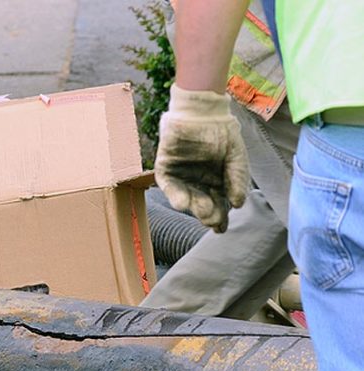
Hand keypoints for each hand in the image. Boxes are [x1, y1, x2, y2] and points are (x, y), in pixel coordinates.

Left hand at [154, 84, 248, 232]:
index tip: (222, 227)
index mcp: (215, 182)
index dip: (220, 217)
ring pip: (186, 198)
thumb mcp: (235, 155)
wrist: (202, 109)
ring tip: (203, 212)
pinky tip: (183, 203)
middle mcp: (197, 183)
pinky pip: (168, 185)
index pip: (218, 205)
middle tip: (214, 221)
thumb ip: (237, 177)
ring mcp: (181, 176)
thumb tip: (239, 204)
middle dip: (208, 215)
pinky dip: (175, 195)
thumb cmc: (221, 131)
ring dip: (194, 207)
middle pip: (202, 205)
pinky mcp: (165, 169)